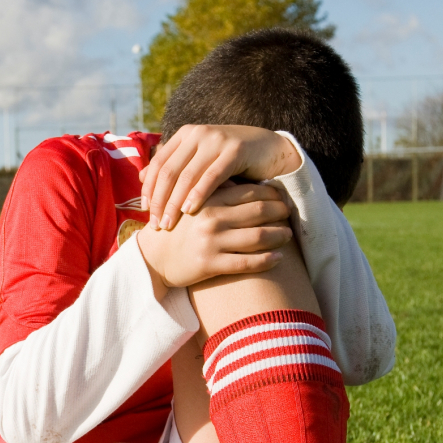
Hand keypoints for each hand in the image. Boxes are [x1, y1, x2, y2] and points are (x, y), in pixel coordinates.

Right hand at [136, 181, 291, 293]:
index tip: (283, 198)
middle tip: (290, 214)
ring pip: (257, 237)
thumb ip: (211, 189)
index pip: (249, 192)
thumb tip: (238, 177)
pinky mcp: (209, 265)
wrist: (151, 257)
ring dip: (278, 236)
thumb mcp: (190, 202)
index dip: (271, 195)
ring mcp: (211, 242)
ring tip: (288, 235)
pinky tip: (278, 258)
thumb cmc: (176, 228)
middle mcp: (211, 219)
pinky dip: (267, 260)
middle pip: (258, 211)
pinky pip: (247, 263)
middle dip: (279, 212)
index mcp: (208, 199)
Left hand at [139, 124, 300, 230]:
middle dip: (160, 200)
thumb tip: (141, 178)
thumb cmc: (231, 161)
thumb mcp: (200, 162)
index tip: (146, 212)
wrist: (270, 150)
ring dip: (175, 203)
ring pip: (187, 175)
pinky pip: (211, 176)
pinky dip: (198, 194)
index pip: (159, 163)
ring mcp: (216, 140)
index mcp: (186, 135)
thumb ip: (174, 167)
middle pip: (169, 171)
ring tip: (169, 224)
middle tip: (156, 224)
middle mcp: (198, 134)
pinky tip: (190, 211)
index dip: (149, 189)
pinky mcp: (235, 150)